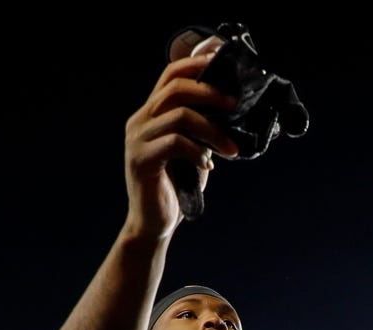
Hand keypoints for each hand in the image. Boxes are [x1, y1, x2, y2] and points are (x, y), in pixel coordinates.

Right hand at [121, 51, 238, 240]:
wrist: (155, 223)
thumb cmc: (176, 186)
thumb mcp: (193, 149)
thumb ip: (202, 127)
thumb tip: (233, 108)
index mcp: (150, 113)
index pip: (170, 75)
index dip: (197, 65)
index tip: (223, 64)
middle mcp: (139, 121)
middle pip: (176, 88)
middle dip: (211, 93)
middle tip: (236, 105)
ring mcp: (137, 140)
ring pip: (180, 116)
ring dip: (213, 131)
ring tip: (231, 149)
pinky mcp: (141, 160)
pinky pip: (176, 143)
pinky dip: (198, 151)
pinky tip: (207, 165)